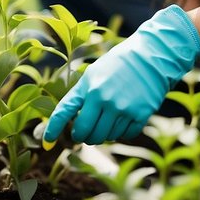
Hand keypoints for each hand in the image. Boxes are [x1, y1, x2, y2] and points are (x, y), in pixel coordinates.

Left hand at [43, 5, 199, 144]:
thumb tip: (74, 122)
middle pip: (86, 134)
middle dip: (84, 136)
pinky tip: (124, 117)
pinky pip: (124, 136)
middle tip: (88, 130)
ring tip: (109, 118)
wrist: (152, 56)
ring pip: (105, 137)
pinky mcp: (140, 115)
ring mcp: (123, 108)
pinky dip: (121, 132)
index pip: (65, 111)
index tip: (47, 143)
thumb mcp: (95, 73)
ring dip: (104, 133)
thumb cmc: (119, 64)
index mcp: (89, 86)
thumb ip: (82, 95)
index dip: (53, 129)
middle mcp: (104, 99)